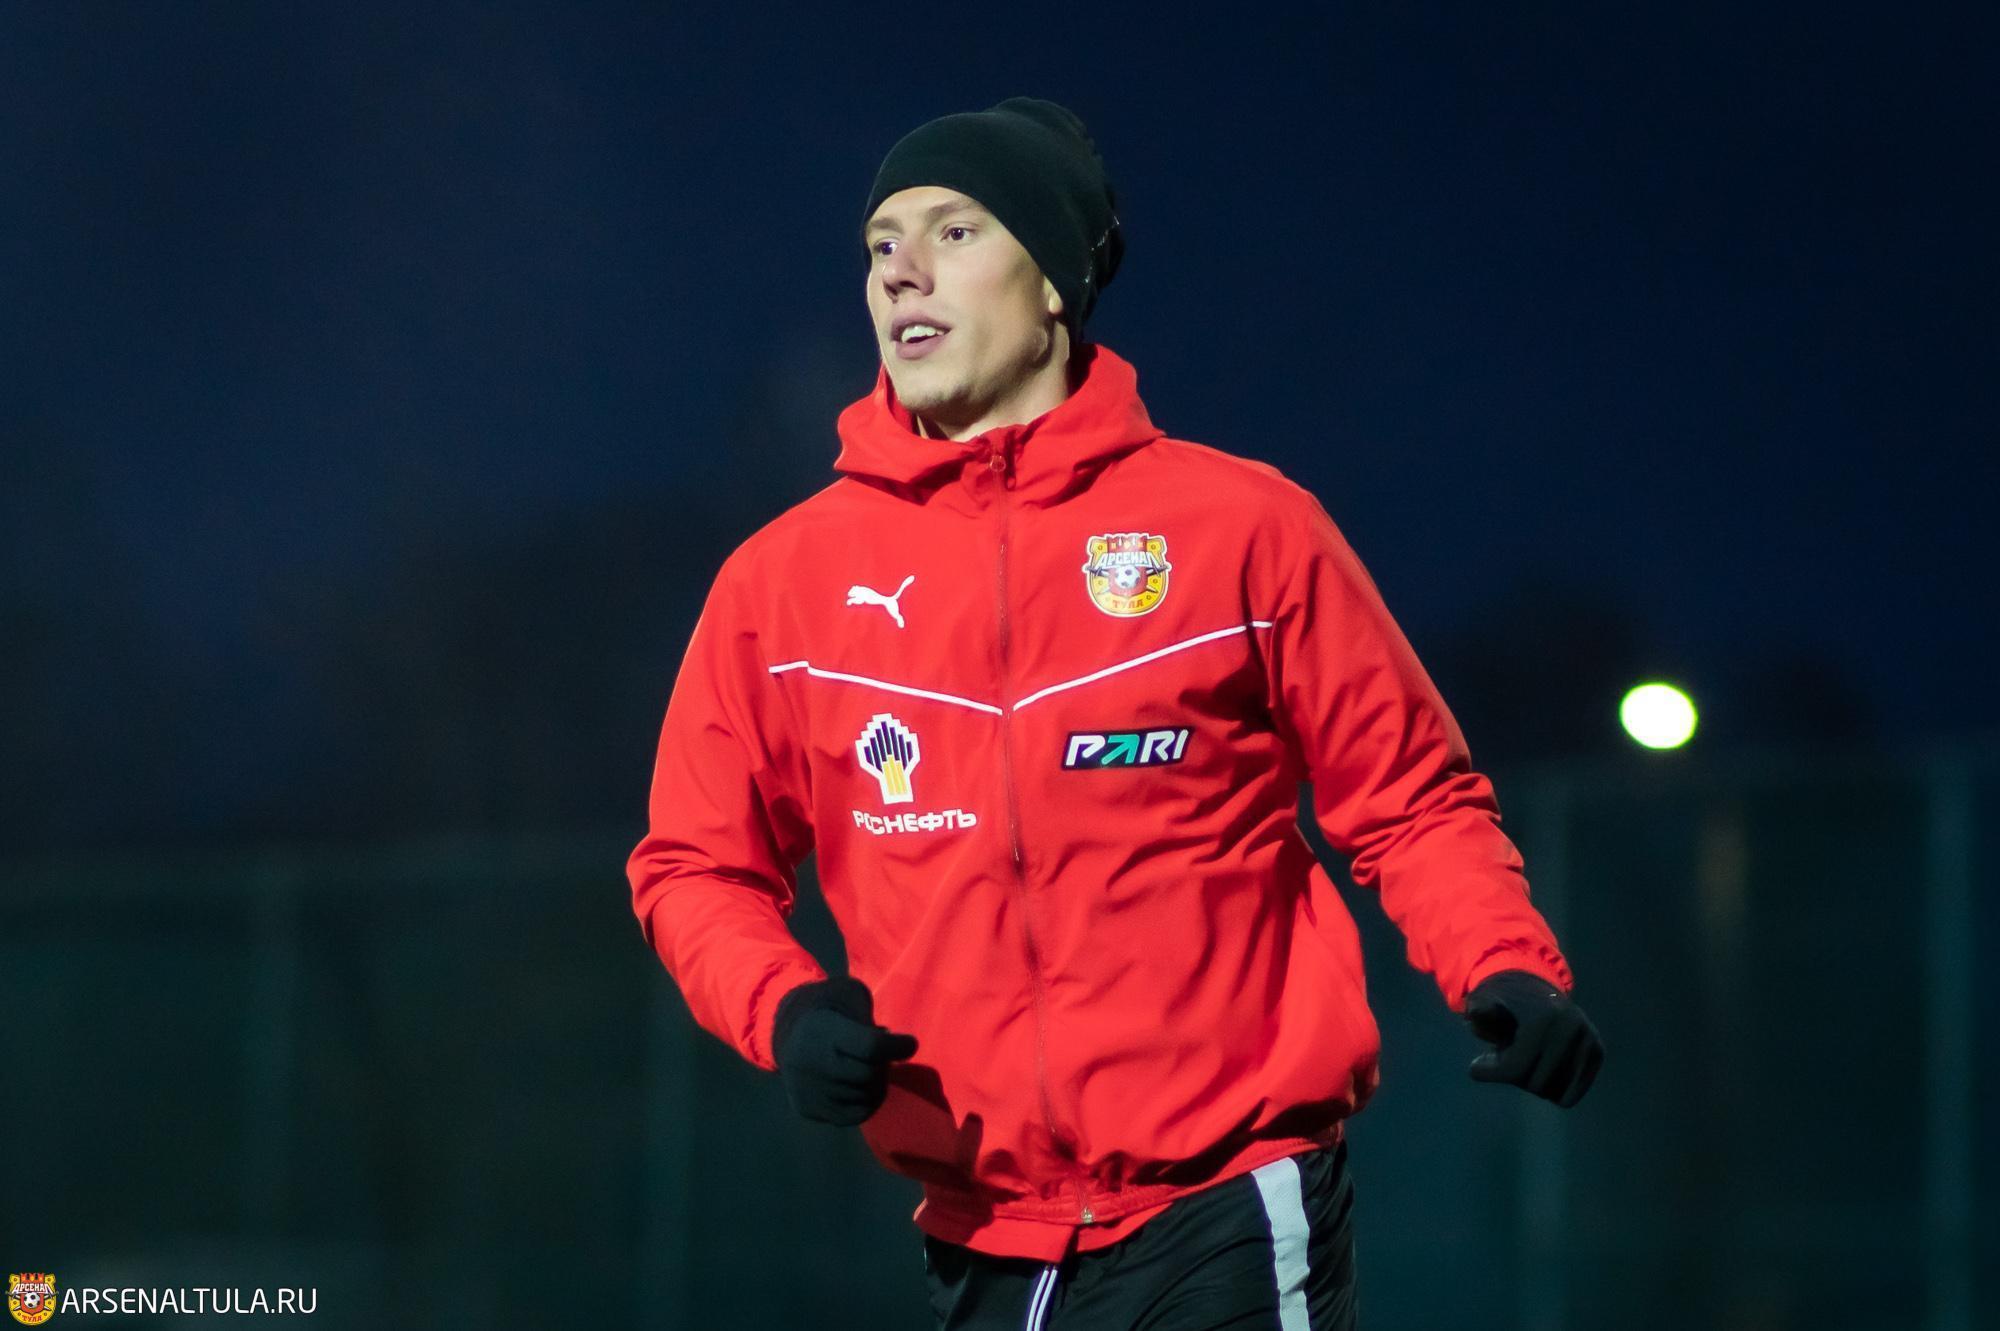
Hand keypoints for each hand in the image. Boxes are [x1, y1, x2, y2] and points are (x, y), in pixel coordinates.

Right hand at [772, 975, 918, 1124]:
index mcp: (822, 1029)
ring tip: (865, 1065)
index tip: (910, 1043)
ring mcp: (806, 1089)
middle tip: (881, 1055)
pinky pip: (852, 1117)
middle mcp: (810, 1063)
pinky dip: (865, 1103)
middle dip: (883, 1065)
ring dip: (875, 1084)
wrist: (787, 1029)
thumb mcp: (849, 993)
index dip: (897, 1047)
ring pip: (863, 1099)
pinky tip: (860, 1085)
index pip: (870, 1047)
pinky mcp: (806, 1108)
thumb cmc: (830, 1007)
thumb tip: (897, 1047)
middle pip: (868, 1075)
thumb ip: (870, 1016)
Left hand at [1464, 970, 1602, 1107]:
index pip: (1516, 1069)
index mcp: (1543, 1017)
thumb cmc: (1501, 1001)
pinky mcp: (1598, 1051)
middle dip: (1513, 1075)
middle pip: (1536, 1085)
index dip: (1489, 1072)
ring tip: (1524, 1056)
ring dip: (1532, 1081)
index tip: (1475, 1065)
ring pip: (1554, 1094)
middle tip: (1503, 1056)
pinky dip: (1550, 1087)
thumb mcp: (1483, 1001)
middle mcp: (1572, 1029)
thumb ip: (1478, 1011)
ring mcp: (1589, 1040)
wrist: (1532, 987)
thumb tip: (1475, 1013)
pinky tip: (1540, 1065)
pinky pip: (1570, 1093)